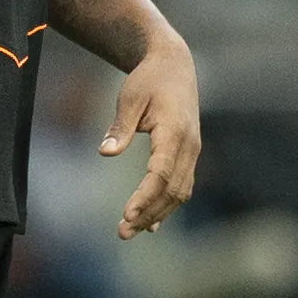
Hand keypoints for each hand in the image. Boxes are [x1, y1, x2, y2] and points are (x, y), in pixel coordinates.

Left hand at [104, 34, 201, 239]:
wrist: (175, 66)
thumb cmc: (149, 80)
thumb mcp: (129, 98)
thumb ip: (119, 128)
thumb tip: (106, 153)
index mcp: (175, 131)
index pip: (162, 172)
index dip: (146, 196)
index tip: (127, 214)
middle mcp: (189, 145)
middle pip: (172, 189)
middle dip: (148, 213)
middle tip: (122, 232)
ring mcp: (192, 151)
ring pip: (179, 192)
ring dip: (156, 213)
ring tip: (130, 230)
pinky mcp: (188, 155)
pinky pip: (181, 186)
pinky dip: (167, 206)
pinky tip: (150, 224)